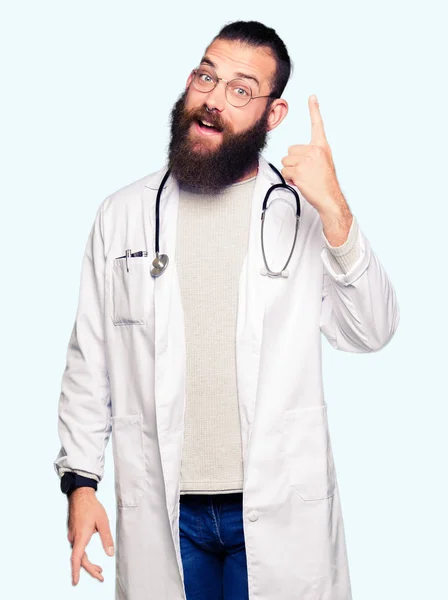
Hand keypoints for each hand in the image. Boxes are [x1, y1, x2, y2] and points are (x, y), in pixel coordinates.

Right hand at [66, 487, 113, 585]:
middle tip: (101, 575)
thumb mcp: (103, 522)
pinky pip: (77, 547)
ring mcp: (72, 534)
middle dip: (90, 569)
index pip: (77, 558)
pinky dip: (84, 555)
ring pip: (78, 553)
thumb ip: (107, 538)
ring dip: (88, 562)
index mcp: (82, 536)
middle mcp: (75, 537)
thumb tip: (110, 553)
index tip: (76, 582)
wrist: (80, 494)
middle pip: (80, 558)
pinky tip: (90, 554)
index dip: (76, 571)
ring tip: (99, 568)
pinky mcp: (73, 532)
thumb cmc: (91, 506)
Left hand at [281, 95, 347, 216]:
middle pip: (290, 150)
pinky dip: (290, 179)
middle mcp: (315, 150)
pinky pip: (285, 172)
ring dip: (291, 172)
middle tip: (306, 172)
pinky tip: (302, 182)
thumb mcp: (323, 163)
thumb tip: (293, 155)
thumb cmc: (325, 183)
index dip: (314, 110)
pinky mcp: (300, 171)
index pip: (317, 125)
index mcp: (322, 147)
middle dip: (293, 163)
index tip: (312, 96)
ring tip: (304, 178)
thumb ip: (311, 155)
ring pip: (285, 161)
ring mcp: (307, 160)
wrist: (330, 198)